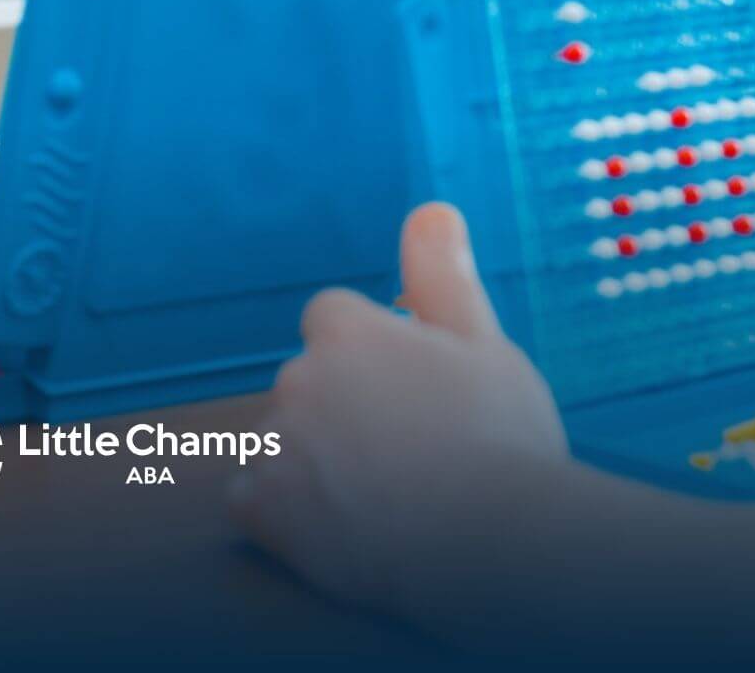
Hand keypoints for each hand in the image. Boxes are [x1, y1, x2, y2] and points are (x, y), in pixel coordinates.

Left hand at [229, 203, 567, 627]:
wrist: (497, 546)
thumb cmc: (502, 439)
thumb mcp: (484, 343)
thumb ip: (441, 274)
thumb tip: (431, 208)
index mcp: (345, 331)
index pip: (331, 320)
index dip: (371, 358)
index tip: (412, 396)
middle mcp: (298, 377)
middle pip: (309, 383)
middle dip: (344, 410)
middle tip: (411, 454)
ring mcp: (276, 444)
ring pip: (283, 441)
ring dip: (314, 461)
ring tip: (385, 498)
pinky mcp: (263, 508)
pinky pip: (252, 499)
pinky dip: (283, 513)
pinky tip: (336, 528)